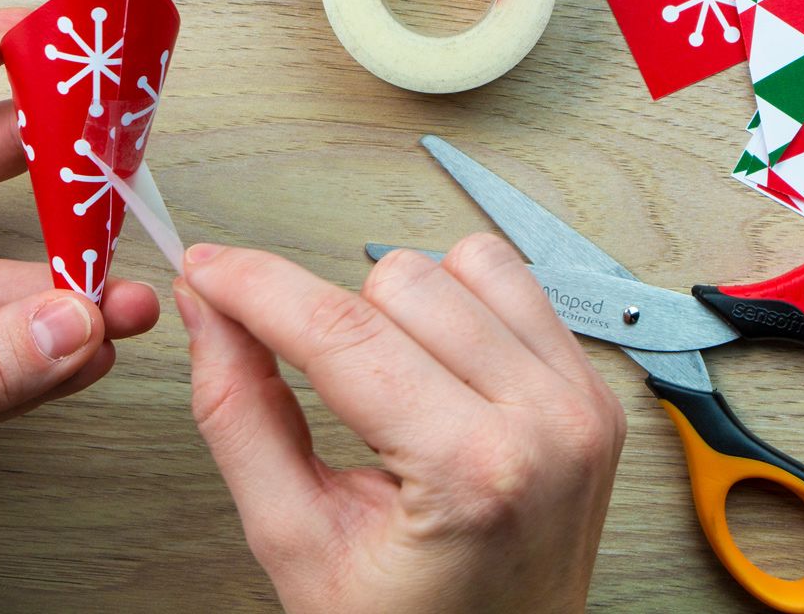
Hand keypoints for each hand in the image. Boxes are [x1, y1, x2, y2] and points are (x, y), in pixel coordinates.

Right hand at [175, 235, 624, 613]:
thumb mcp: (296, 541)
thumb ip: (239, 415)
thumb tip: (211, 315)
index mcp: (471, 471)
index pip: (341, 332)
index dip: (256, 286)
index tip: (211, 269)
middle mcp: (545, 424)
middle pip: (400, 280)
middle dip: (334, 320)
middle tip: (320, 384)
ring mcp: (579, 403)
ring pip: (463, 262)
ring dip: (403, 308)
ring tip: (390, 382)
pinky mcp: (592, 390)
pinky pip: (516, 282)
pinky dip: (461, 305)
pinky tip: (438, 366)